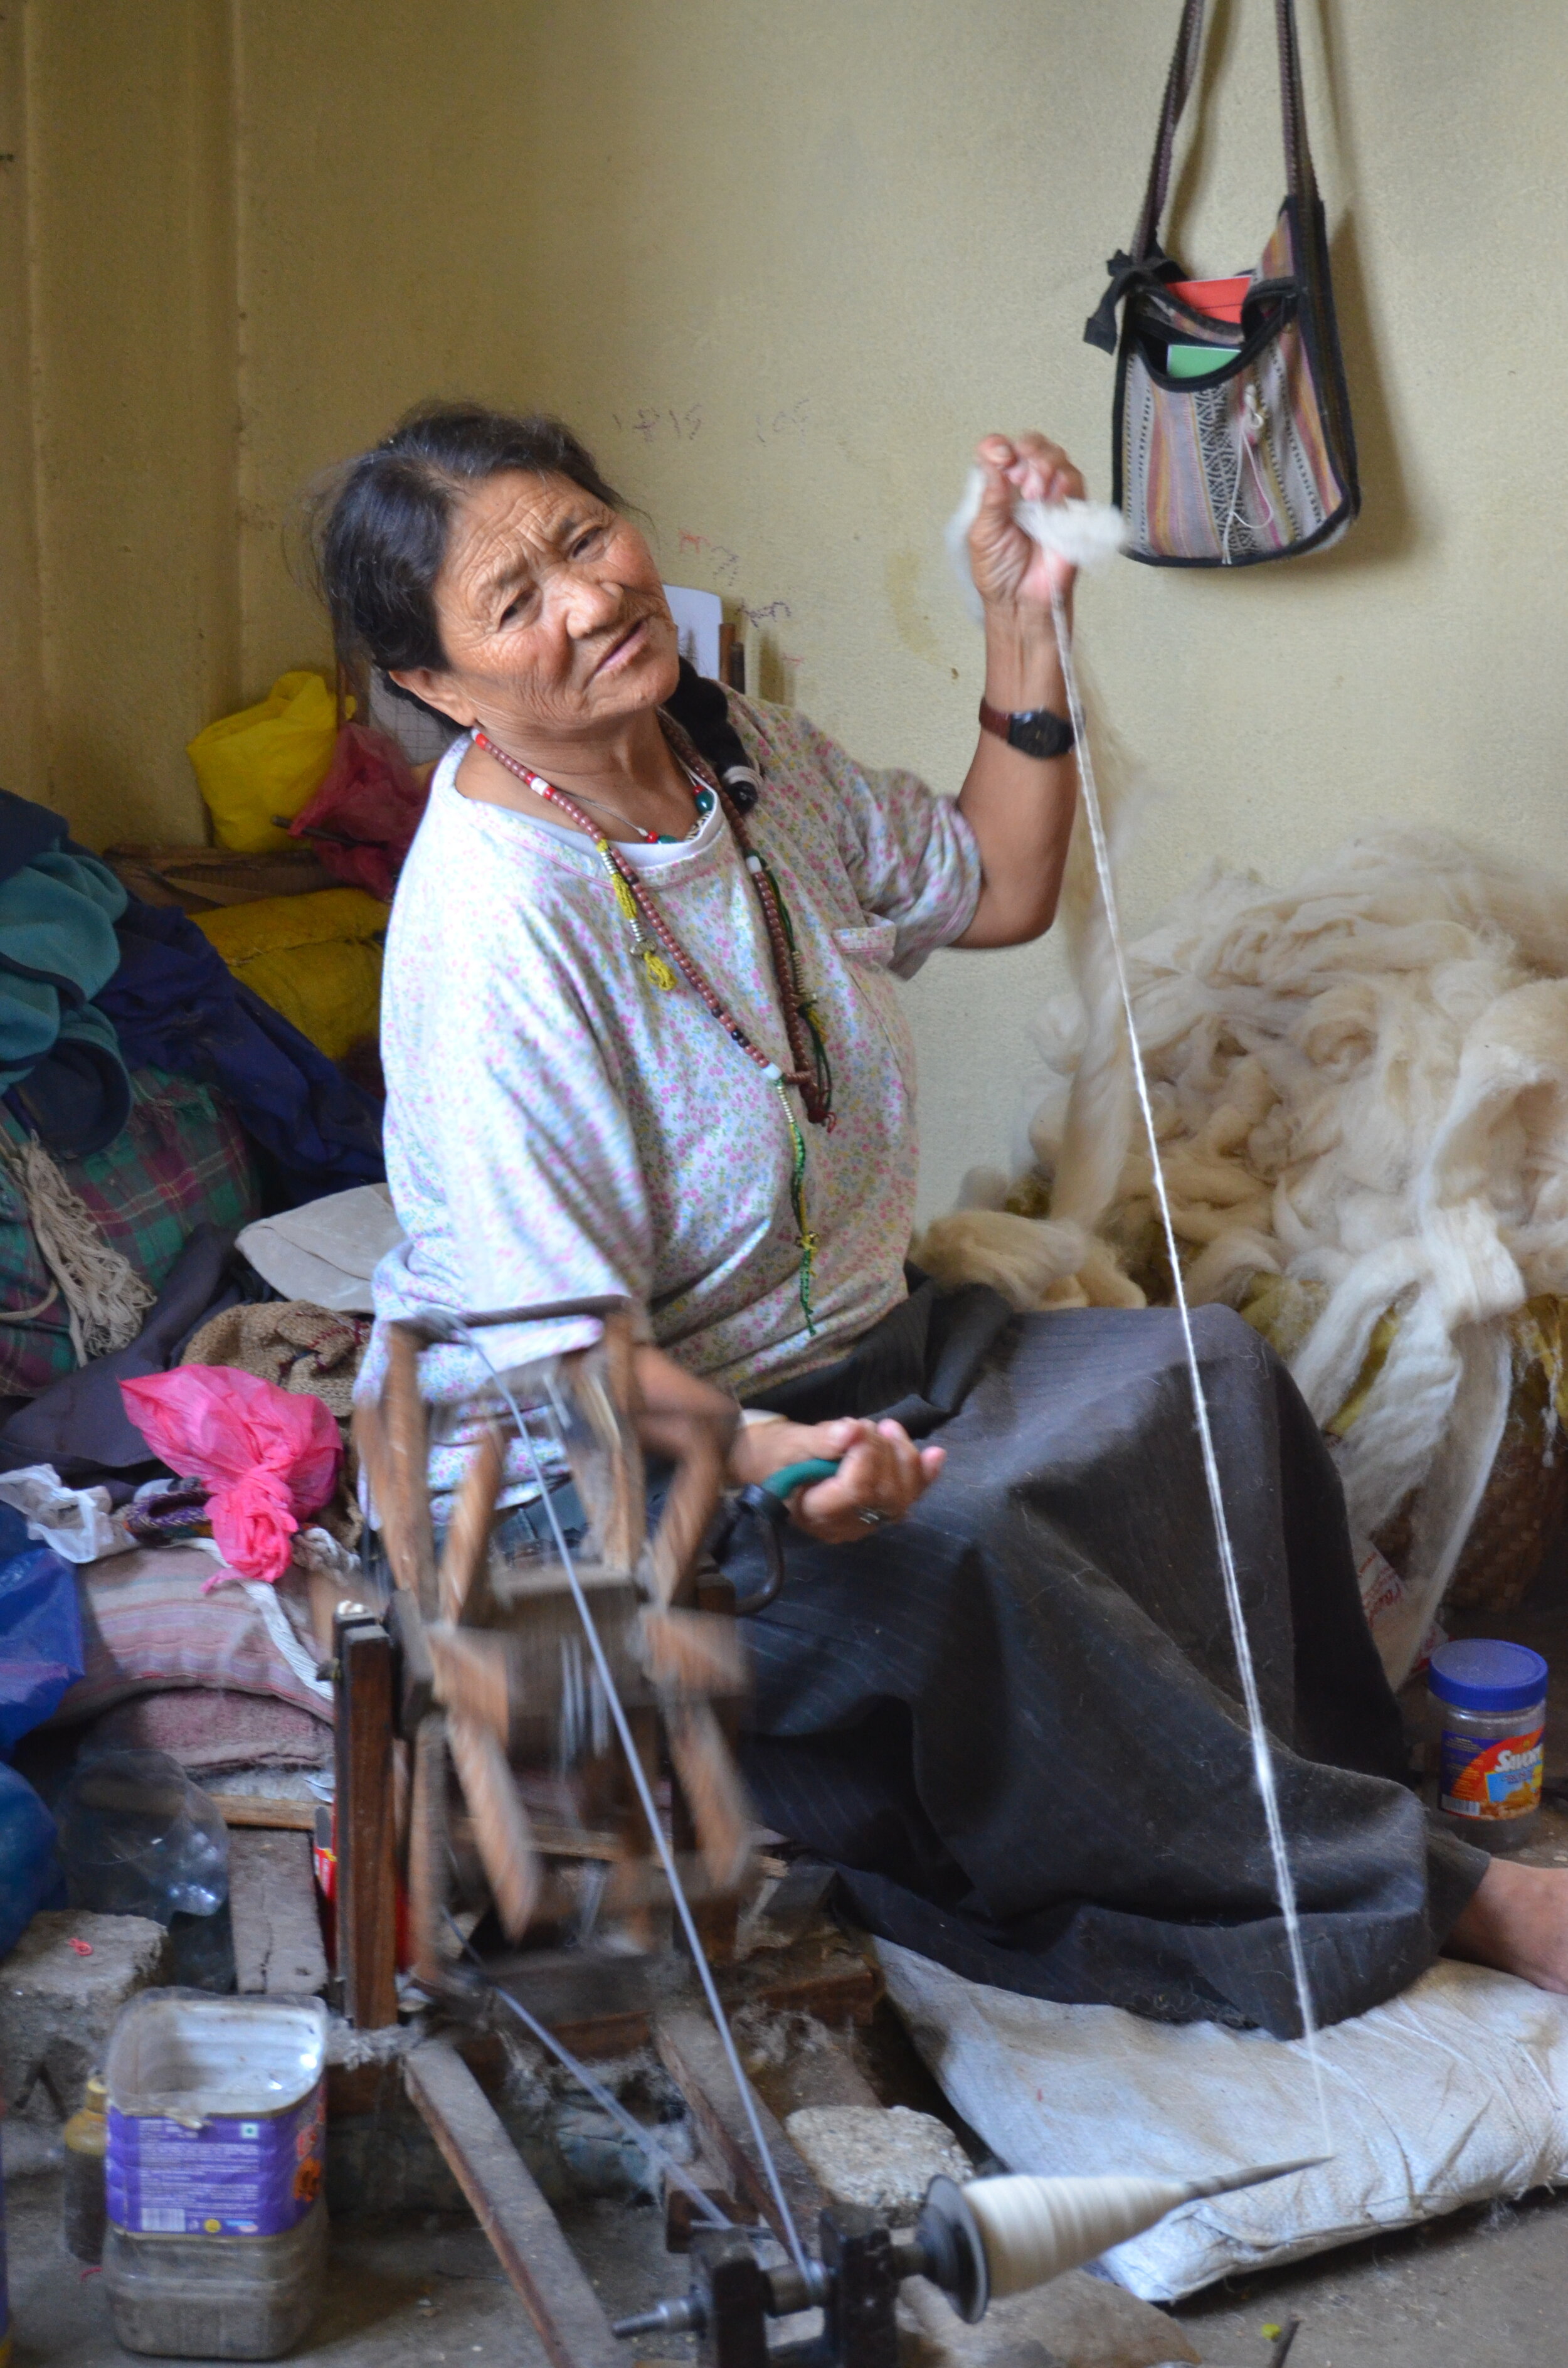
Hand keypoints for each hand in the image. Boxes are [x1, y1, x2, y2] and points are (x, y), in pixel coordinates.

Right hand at [728, 1415, 944, 1545]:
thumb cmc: (774, 1455)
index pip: (855, 1492)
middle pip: (883, 1496)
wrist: (772, 1468)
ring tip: (888, 1429)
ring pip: (902, 1499)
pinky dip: (923, 1475)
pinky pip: (908, 1499)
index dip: (865, 1455)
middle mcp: (843, 1526)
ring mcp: (863, 1523)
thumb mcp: (788, 1442)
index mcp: (814, 1511)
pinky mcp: (877, 1512)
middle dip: (884, 1453)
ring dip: (904, 1459)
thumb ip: (821, 1440)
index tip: (856, 1427)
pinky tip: (935, 1455)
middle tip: (867, 1426)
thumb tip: (853, 1432)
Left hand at [967, 432, 1085, 616]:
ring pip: (1057, 457)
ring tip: (1034, 494)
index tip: (999, 457)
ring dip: (1045, 465)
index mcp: (999, 490)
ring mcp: (1051, 497)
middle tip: (1019, 478)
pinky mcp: (1072, 511)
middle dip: (1027, 451)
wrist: (1021, 603)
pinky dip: (1064, 482)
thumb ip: (989, 495)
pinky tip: (1052, 497)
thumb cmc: (999, 573)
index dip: (999, 446)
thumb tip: (995, 457)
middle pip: (1032, 445)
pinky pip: (1075, 482)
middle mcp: (1026, 488)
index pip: (1001, 450)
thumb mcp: (982, 533)